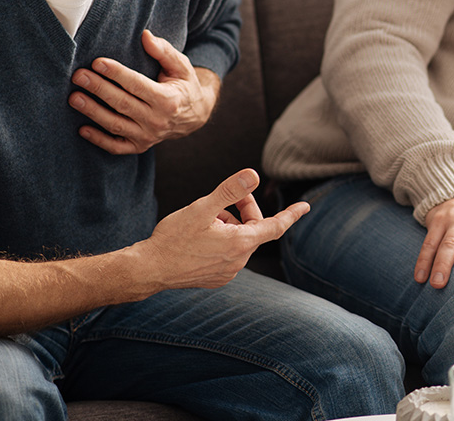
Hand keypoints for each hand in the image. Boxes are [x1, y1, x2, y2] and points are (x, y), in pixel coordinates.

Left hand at [70, 29, 220, 153]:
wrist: (195, 115)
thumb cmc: (184, 86)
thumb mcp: (181, 66)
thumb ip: (164, 51)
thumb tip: (145, 35)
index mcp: (169, 99)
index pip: (137, 85)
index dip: (116, 73)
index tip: (97, 62)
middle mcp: (158, 120)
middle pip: (122, 103)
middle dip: (98, 88)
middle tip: (78, 76)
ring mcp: (148, 136)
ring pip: (115, 124)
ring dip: (93, 111)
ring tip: (74, 98)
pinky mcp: (139, 146)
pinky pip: (116, 147)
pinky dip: (98, 140)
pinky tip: (82, 128)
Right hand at [139, 168, 308, 290]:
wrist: (148, 269)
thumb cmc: (173, 238)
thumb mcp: (202, 208)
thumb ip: (230, 191)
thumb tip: (254, 175)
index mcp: (241, 243)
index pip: (276, 226)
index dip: (291, 214)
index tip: (305, 206)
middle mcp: (238, 261)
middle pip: (253, 229)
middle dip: (243, 210)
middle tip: (224, 199)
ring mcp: (227, 272)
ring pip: (239, 241)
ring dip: (230, 225)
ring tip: (205, 219)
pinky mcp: (215, 278)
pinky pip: (228, 254)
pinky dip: (222, 240)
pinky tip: (200, 236)